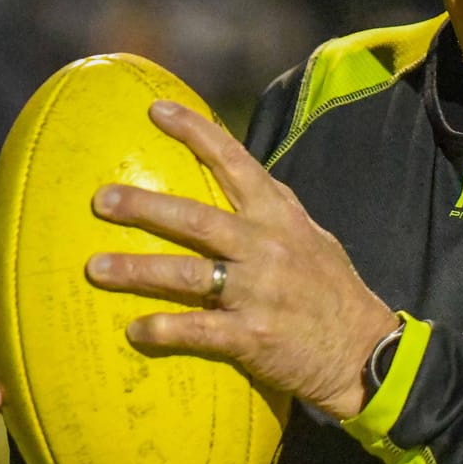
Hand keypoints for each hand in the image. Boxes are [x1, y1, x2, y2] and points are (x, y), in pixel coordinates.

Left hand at [86, 100, 398, 420]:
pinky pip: (198, 330)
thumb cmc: (333, 295)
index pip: (235, 162)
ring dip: (137, 271)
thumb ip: (272, 216)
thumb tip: (230, 190)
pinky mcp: (254, 336)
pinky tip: (135, 330)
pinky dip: (164, 329)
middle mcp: (267, 247)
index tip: (156, 110)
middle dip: (144, 207)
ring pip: (188, 274)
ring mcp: (260, 292)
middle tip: (101, 199)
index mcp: (280, 217)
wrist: (367, 353)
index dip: (195, 133)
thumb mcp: (312, 240)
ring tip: (95, 268)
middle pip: (196, 219)